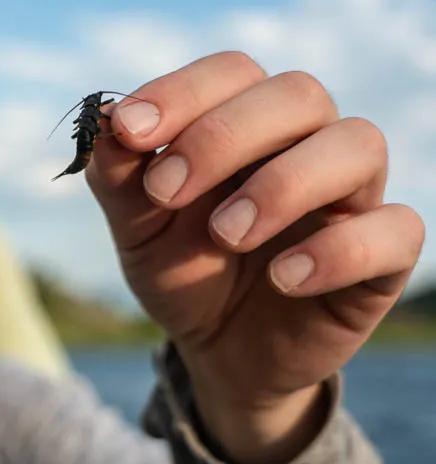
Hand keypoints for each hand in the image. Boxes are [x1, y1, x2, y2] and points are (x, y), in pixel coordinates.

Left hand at [86, 52, 423, 463]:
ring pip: (357, 144)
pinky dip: (339, 249)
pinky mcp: (381, 258)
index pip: (232, 73)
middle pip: (298, 95)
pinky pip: (395, 231)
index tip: (129, 131)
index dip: (182, 92)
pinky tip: (284, 278)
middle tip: (167, 191)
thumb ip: (122, 181)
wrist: (219, 352)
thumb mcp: (140, 234)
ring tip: (225, 236)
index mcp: (245, 127)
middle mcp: (305, 147)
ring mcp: (350, 198)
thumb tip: (106, 121)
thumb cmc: (185, 275)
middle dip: (224, 136)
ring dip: (283, 184)